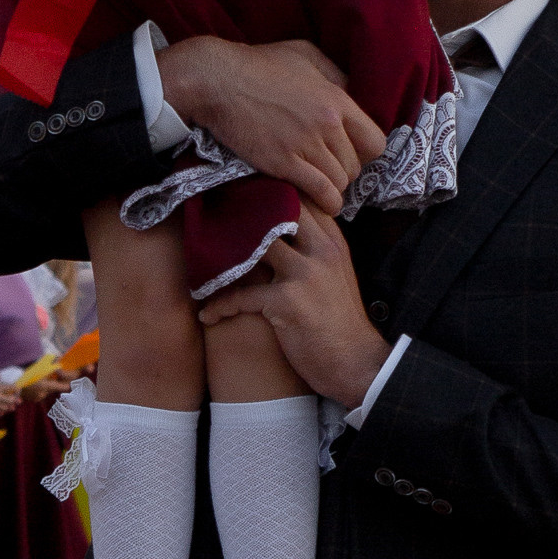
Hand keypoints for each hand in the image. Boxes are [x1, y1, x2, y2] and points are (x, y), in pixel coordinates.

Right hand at [0, 370, 19, 417]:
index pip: (13, 388)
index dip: (17, 390)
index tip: (17, 391)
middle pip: (12, 400)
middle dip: (15, 400)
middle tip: (17, 401)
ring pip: (6, 408)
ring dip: (9, 407)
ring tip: (10, 406)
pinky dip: (2, 412)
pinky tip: (1, 410)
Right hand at [156, 37, 385, 214]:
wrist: (216, 80)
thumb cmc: (258, 64)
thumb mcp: (304, 54)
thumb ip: (333, 73)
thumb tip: (352, 91)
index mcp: (337, 98)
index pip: (375, 140)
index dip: (365, 152)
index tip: (351, 153)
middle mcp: (328, 124)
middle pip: (356, 165)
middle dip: (345, 170)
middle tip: (328, 168)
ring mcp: (306, 145)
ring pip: (340, 182)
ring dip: (332, 187)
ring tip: (320, 184)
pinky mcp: (284, 163)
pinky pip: (321, 193)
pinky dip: (326, 202)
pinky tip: (322, 203)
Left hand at [196, 204, 389, 406]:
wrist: (355, 365)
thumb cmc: (340, 324)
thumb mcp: (336, 276)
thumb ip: (313, 251)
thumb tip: (280, 233)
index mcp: (333, 242)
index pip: (299, 200)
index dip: (268, 193)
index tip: (240, 195)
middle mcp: (321, 250)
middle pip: (276, 211)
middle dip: (241, 212)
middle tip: (212, 218)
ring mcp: (305, 274)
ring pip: (255, 246)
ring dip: (223, 256)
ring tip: (202, 264)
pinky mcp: (288, 301)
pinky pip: (241, 295)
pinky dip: (220, 306)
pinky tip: (208, 316)